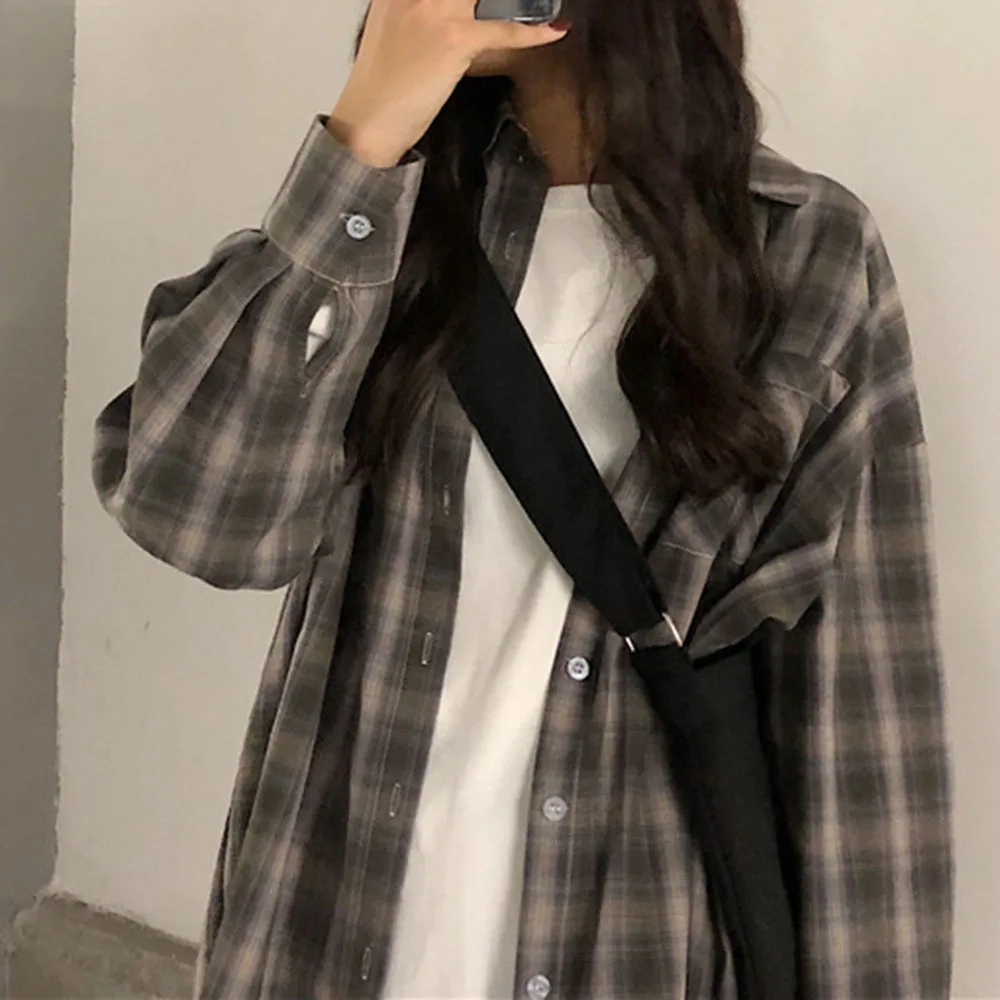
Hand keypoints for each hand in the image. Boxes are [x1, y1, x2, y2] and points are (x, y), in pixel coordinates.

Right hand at [329, 0, 567, 166]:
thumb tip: (463, 7)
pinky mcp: (454, 38)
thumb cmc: (384, 83)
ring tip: (543, 1)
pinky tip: (553, 28)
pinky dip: (533, 29)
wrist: (370, 120)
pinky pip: (504, 26)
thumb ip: (422, 8)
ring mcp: (436, 7)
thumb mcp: (396, 28)